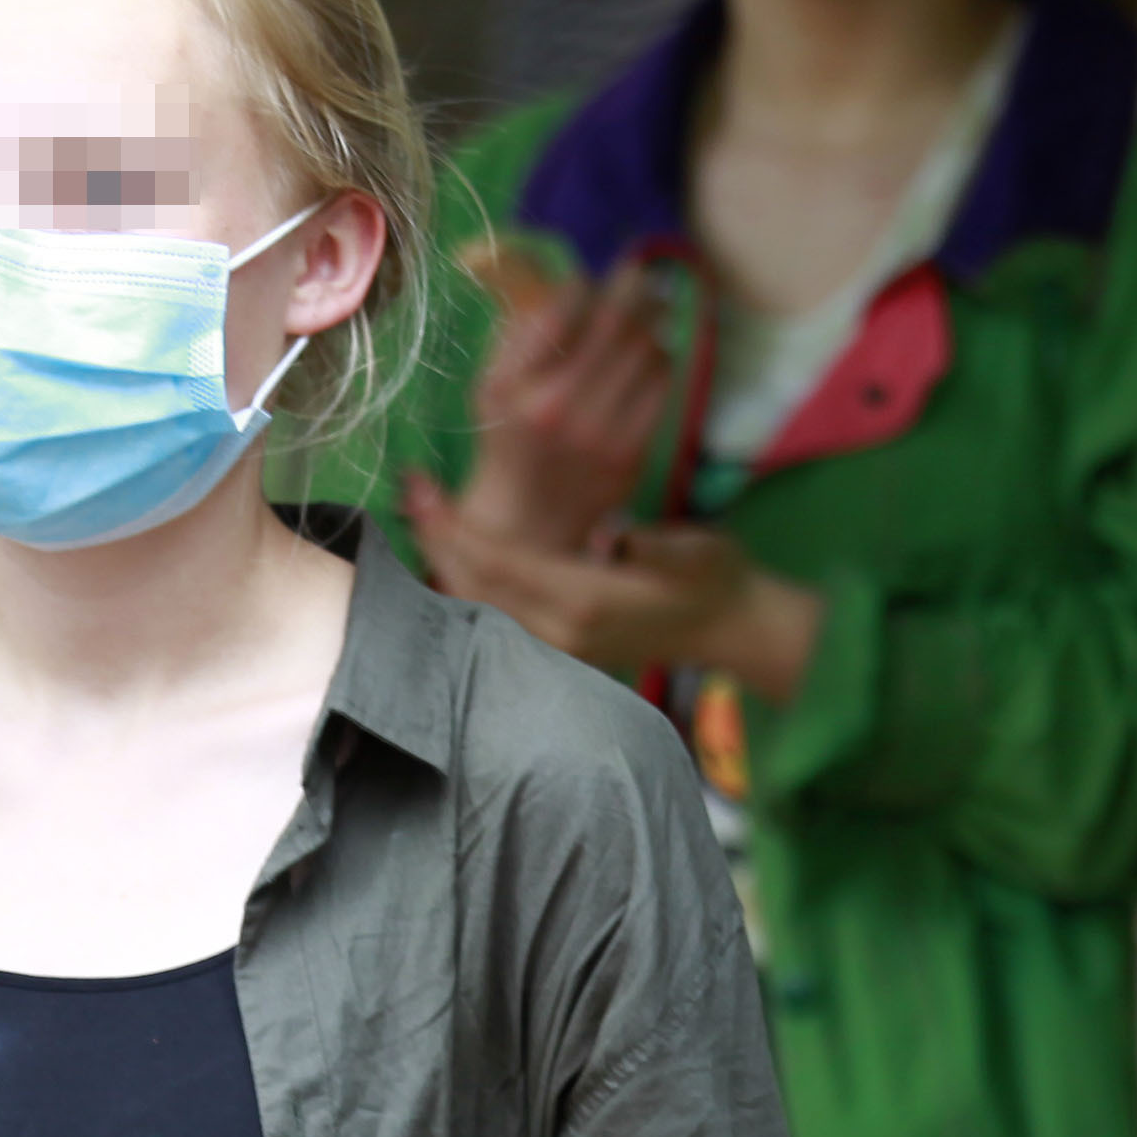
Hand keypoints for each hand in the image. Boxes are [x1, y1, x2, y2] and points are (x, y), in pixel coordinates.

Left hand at [403, 473, 826, 700]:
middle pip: (473, 586)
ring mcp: (553, 647)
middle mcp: (558, 633)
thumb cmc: (714, 579)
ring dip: (444, 560)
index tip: (422, 487)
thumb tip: (613, 537)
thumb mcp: (696, 552)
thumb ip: (656, 545)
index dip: (454, 526)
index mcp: (584, 602)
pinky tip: (450, 550)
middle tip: (406, 491)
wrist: (730, 628)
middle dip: (435, 539)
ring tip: (419, 514)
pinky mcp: (554, 649)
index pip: (497, 563)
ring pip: (477, 603)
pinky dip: (466, 581)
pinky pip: (494, 614)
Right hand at [452, 242, 672, 557]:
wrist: (527, 520)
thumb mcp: (492, 384)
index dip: (581, 286)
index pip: (561, 310)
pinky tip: (648, 360)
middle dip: (631, 289)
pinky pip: (661, 386)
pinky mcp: (630, 453)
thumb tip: (562, 282)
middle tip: (639, 275)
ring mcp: (598, 433)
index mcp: (515, 386)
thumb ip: (518, 332)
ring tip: (644, 318)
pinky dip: (660, 363)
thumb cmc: (507, 439)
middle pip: (614, 323)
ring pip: (645, 350)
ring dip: (649, 325)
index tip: (587, 281)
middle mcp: (556, 408)